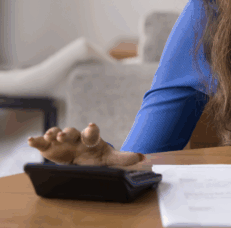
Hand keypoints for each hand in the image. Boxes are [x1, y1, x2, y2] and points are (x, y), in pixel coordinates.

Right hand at [27, 123, 144, 166]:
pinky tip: (31, 140)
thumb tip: (143, 157)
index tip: (92, 126)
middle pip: (72, 132)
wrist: (83, 161)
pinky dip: (37, 140)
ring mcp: (62, 141)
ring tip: (50, 136)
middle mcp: (76, 138)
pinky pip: (43, 142)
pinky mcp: (49, 147)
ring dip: (53, 133)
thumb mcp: (109, 160)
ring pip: (57, 134)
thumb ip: (123, 158)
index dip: (92, 130)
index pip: (92, 133)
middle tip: (63, 135)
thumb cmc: (97, 158)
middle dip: (68, 133)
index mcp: (91, 140)